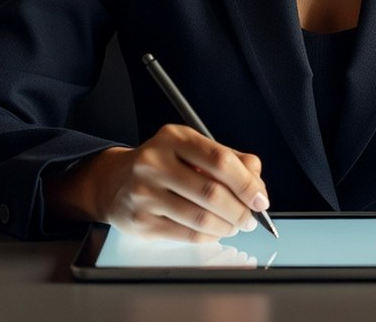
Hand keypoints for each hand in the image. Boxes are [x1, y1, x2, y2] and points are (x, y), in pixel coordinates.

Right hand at [65, 123, 270, 242]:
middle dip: (240, 210)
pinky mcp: (141, 222)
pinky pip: (187, 235)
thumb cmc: (163, 164)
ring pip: (201, 218)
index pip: (220, 161)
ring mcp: (145, 193)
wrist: (115, 181)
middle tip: (251, 218)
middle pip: (212, 192)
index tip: (261, 198)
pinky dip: (210, 236)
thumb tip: (257, 184)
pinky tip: (216, 231)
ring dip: (228, 226)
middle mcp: (155, 162)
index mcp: (174, 137)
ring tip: (235, 225)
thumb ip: (230, 160)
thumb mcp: (193, 149)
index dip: (247, 183)